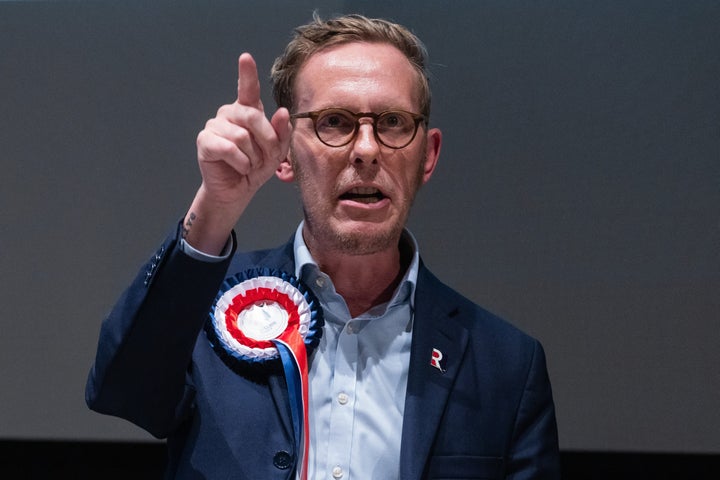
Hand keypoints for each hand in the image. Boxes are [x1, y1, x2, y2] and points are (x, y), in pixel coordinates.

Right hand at [197, 53, 291, 208]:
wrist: (237, 191)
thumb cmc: (256, 168)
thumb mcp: (277, 152)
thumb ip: (282, 132)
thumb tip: (282, 112)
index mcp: (248, 111)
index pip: (248, 89)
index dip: (247, 73)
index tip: (245, 58)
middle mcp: (229, 113)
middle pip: (253, 117)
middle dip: (267, 142)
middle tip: (266, 159)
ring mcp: (215, 125)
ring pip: (242, 136)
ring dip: (253, 157)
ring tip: (250, 164)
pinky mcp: (205, 141)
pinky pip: (229, 148)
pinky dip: (241, 163)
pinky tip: (239, 167)